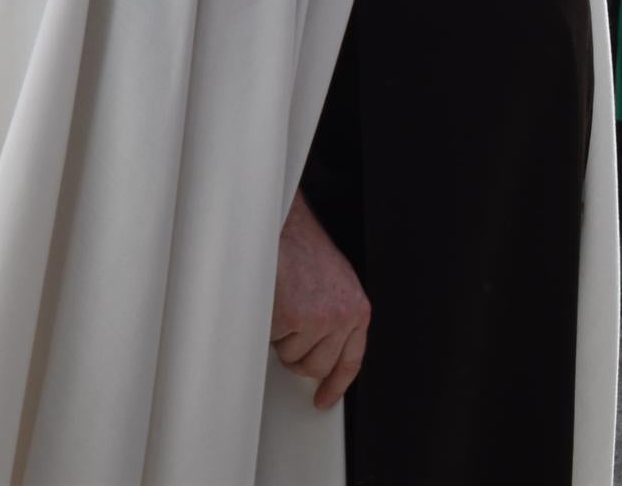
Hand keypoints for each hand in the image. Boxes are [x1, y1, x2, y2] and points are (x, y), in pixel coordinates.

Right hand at [271, 194, 369, 409]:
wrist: (281, 222)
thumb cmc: (300, 246)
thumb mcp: (333, 282)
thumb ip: (334, 314)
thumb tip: (321, 349)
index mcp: (357, 309)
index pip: (351, 361)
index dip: (336, 384)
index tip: (323, 399)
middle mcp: (342, 316)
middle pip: (317, 366)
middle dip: (297, 357)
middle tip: (286, 333)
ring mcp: (318, 319)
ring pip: (292, 356)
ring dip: (279, 337)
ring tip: (279, 304)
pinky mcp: (292, 317)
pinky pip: (272, 340)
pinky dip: (265, 325)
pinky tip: (269, 301)